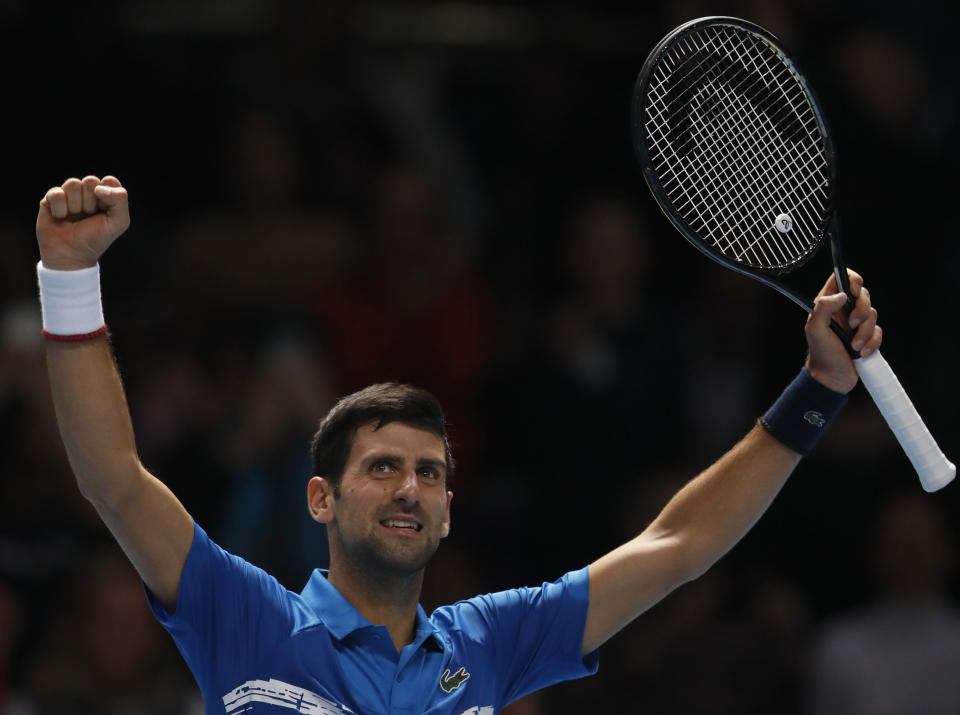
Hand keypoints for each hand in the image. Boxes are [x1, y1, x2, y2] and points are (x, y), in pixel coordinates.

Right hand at [37, 175, 129, 269]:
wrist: (71, 255)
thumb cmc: (96, 239)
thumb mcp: (119, 222)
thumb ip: (120, 200)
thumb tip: (98, 187)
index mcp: (105, 196)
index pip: (109, 181)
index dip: (107, 197)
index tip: (105, 212)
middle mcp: (87, 192)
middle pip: (90, 181)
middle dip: (91, 202)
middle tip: (88, 217)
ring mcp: (68, 195)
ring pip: (73, 183)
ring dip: (75, 205)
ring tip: (74, 218)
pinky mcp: (50, 199)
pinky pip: (56, 193)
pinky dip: (60, 209)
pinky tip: (61, 218)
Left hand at [804, 269, 881, 392]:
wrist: (832, 378)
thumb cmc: (821, 354)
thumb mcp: (815, 330)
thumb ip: (822, 308)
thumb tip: (841, 295)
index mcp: (829, 304)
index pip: (842, 278)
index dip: (852, 279)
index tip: (854, 291)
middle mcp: (843, 310)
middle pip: (863, 294)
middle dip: (861, 311)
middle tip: (851, 325)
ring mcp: (856, 323)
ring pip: (873, 314)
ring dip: (865, 332)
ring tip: (853, 345)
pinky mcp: (867, 336)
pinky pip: (879, 332)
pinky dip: (872, 343)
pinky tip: (860, 352)